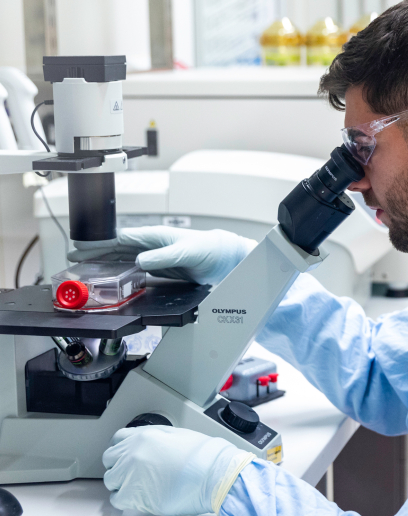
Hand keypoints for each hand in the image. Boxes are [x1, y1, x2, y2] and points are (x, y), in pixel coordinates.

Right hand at [67, 226, 256, 284]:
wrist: (225, 258)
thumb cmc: (209, 248)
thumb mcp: (186, 251)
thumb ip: (163, 256)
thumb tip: (139, 260)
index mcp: (155, 236)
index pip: (121, 239)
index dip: (100, 244)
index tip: (81, 248)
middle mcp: (152, 245)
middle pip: (117, 249)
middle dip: (95, 253)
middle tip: (73, 259)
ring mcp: (156, 257)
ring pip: (124, 259)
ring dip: (106, 263)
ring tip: (87, 268)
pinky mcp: (161, 269)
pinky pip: (136, 271)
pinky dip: (122, 274)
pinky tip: (113, 279)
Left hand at [103, 426, 255, 515]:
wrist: (213, 473)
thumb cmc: (203, 455)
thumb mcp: (176, 434)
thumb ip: (155, 438)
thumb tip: (146, 446)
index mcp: (143, 436)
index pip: (117, 440)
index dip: (121, 448)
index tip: (125, 454)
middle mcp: (132, 453)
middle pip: (110, 460)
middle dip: (118, 465)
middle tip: (130, 471)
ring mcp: (131, 475)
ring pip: (111, 480)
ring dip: (121, 482)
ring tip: (136, 485)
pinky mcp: (134, 496)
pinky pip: (116, 499)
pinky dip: (124, 500)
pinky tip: (136, 497)